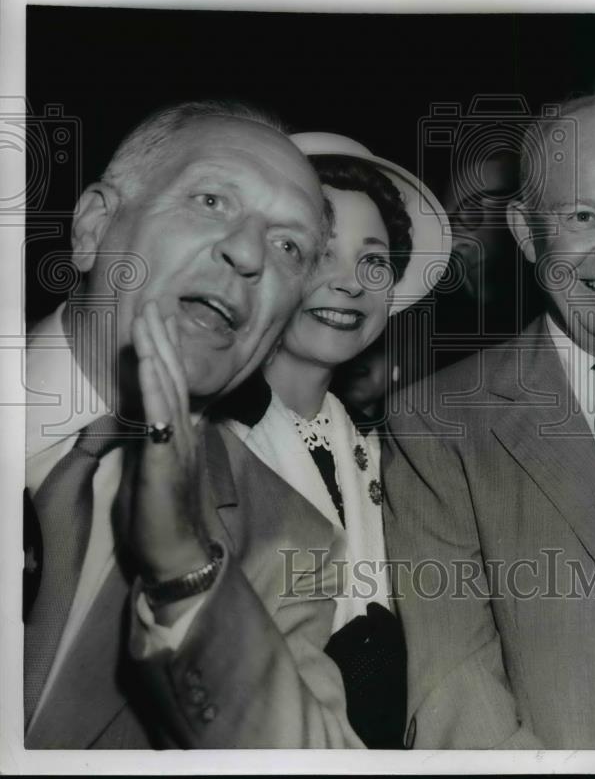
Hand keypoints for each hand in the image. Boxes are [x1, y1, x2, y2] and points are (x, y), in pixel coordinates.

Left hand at [123, 300, 208, 587]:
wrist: (179, 556)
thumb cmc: (163, 519)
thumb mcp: (154, 470)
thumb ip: (154, 441)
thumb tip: (148, 418)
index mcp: (181, 433)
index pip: (173, 384)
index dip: (166, 350)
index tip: (159, 319)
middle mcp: (185, 432)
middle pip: (174, 375)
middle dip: (163, 336)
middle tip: (156, 300)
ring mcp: (179, 444)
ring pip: (169, 387)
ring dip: (160, 348)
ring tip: (153, 315)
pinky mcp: (166, 461)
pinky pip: (161, 417)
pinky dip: (156, 386)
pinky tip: (152, 360)